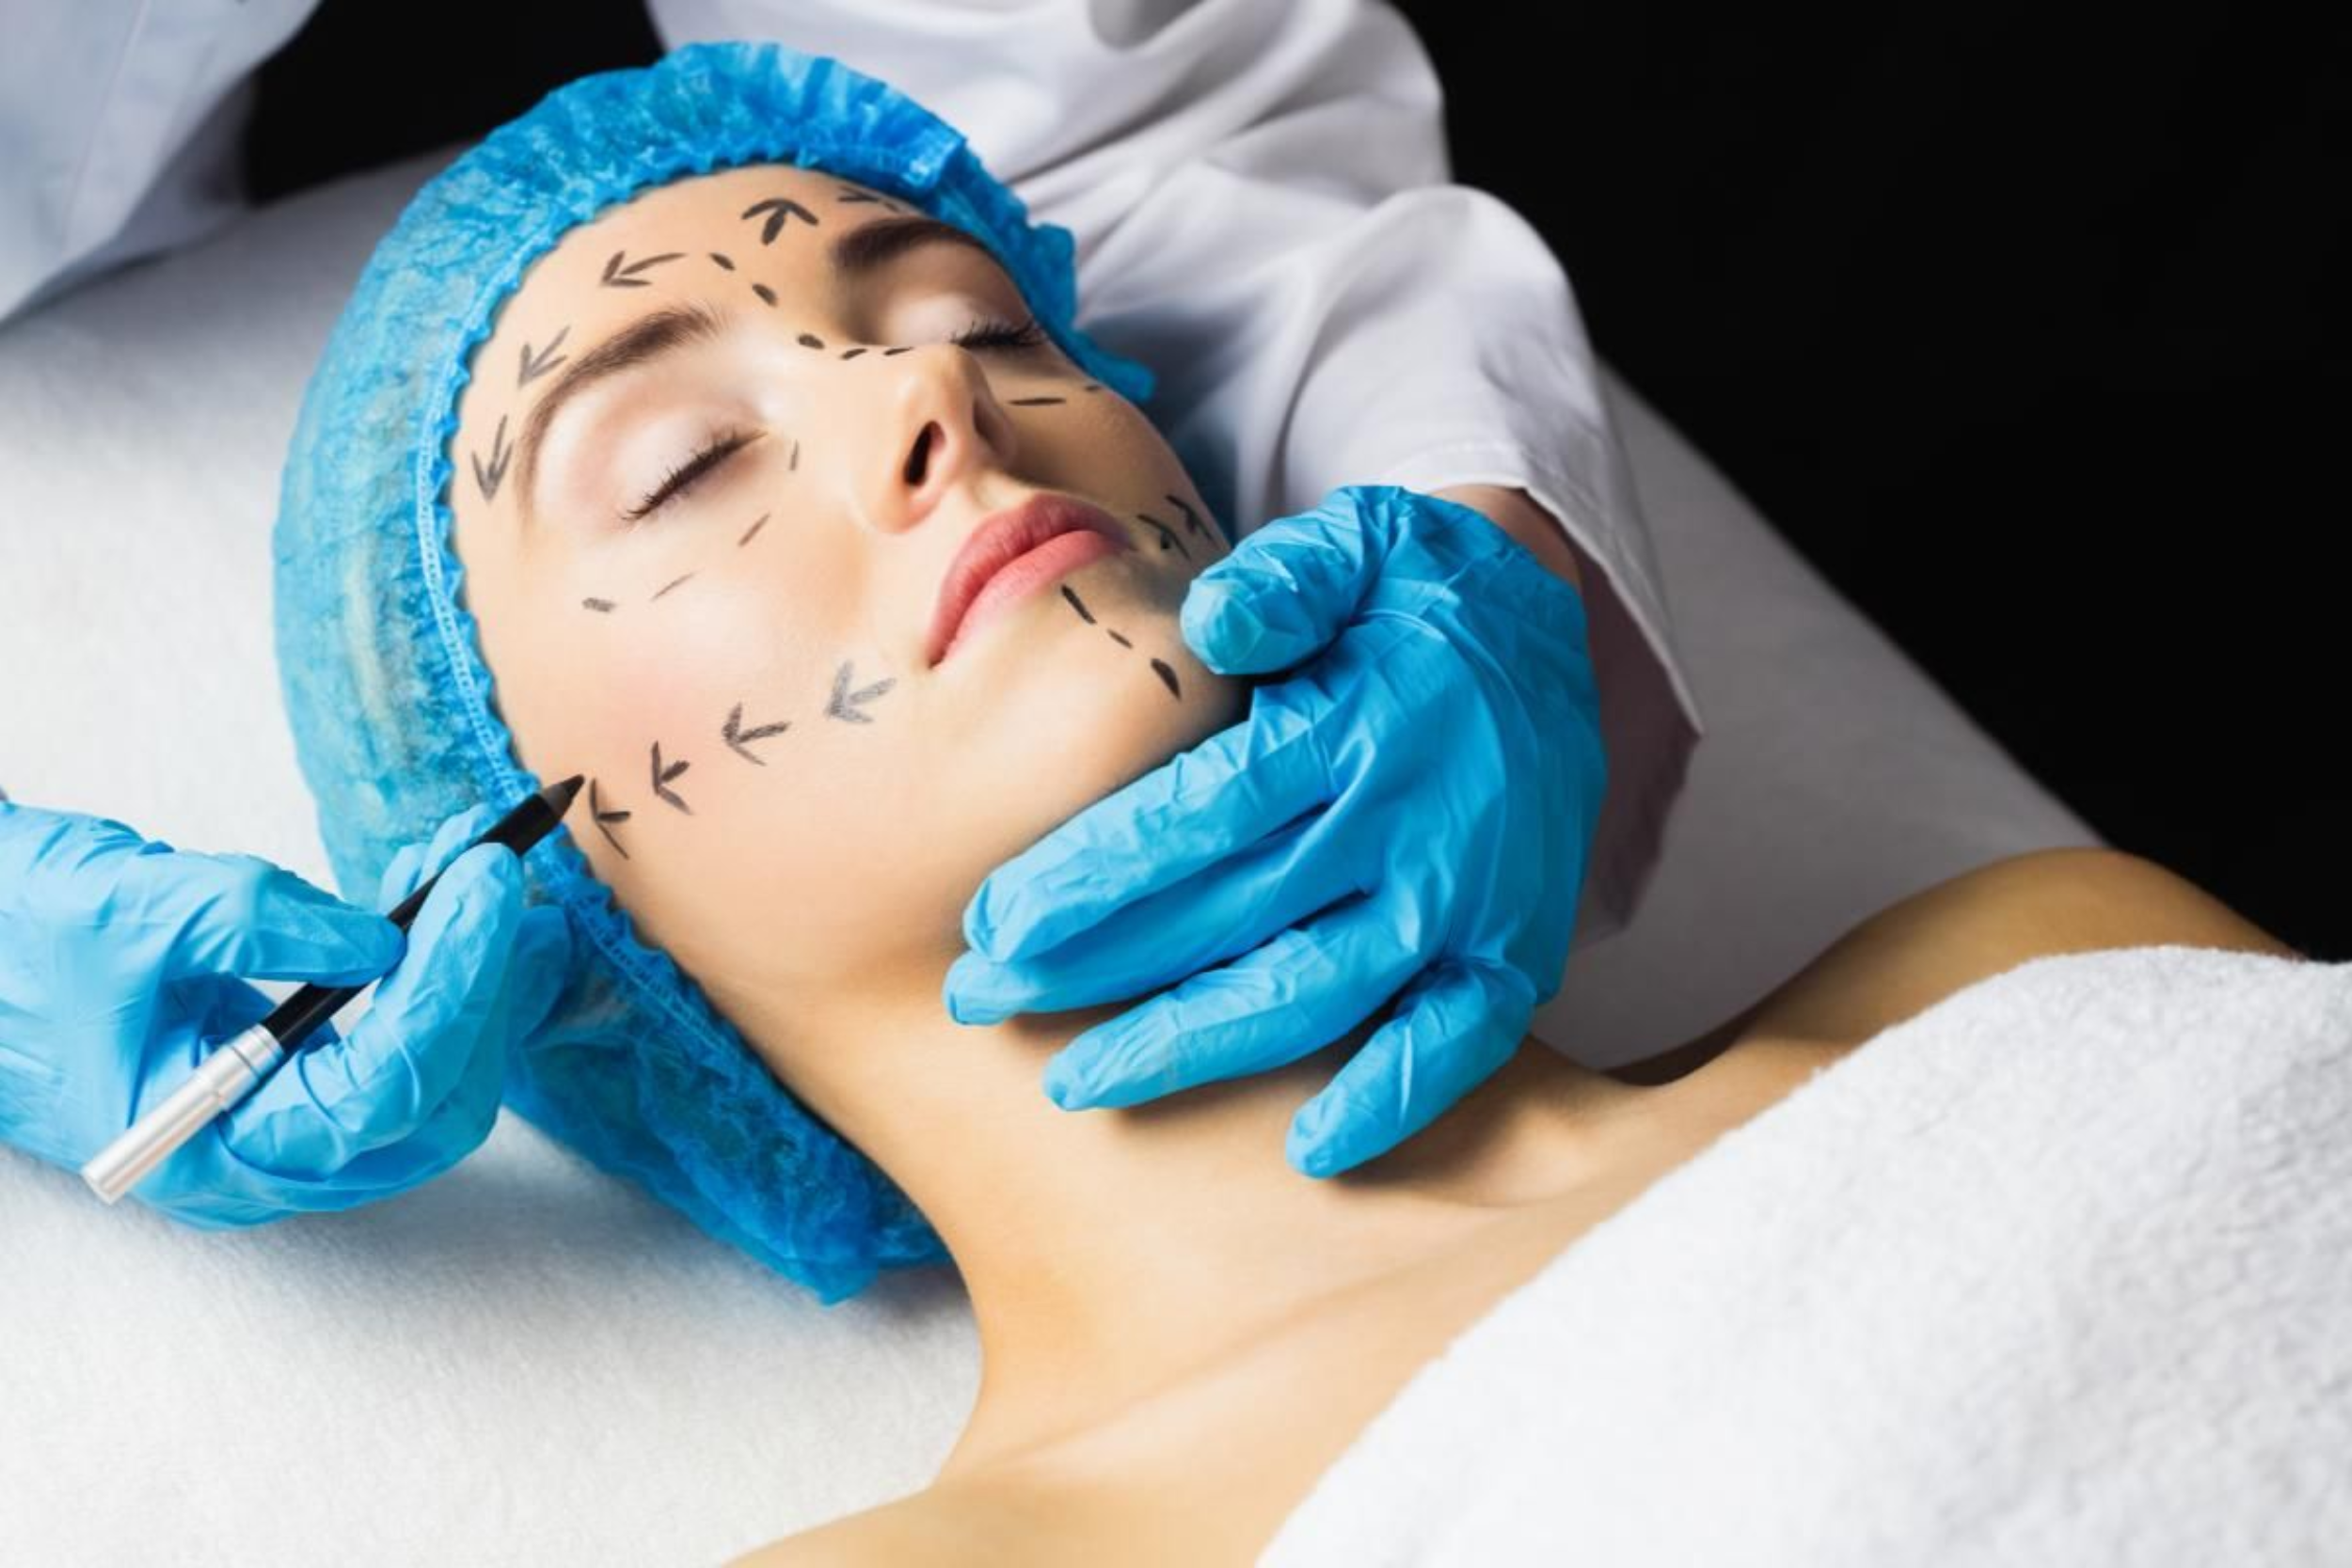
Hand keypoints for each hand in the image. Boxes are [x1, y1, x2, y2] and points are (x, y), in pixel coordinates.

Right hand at [0, 799, 570, 1226]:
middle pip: (435, 1102)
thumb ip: (262, 922)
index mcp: (210, 1150)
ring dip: (468, 972)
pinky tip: (439, 895)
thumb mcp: (133, 910)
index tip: (483, 883)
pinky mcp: (303, 1085)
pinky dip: (437, 971)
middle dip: (478, 984)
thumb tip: (389, 936)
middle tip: (489, 873)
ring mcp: (289, 1129)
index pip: (382, 1091)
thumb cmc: (17, 942)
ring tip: (466, 868)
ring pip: (437, 1080)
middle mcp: (263, 1160)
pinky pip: (405, 1046)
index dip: (450, 982)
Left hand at [942, 483, 1605, 1176]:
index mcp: (1353, 721)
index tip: (994, 924)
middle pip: (1233, 913)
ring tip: (1081, 1083)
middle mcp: (1409, 820)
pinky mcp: (1513, 953)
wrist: (1551, 631)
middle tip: (982, 1002)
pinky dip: (1392, 1101)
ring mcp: (1465, 899)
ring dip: (1195, 1044)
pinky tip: (1309, 1151)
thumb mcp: (1358, 545)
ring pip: (1319, 992)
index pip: (1201, 812)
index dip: (1093, 874)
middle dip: (1096, 967)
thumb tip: (1210, 620)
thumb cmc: (1413, 596)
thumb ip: (1283, 578)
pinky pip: (1456, 1043)